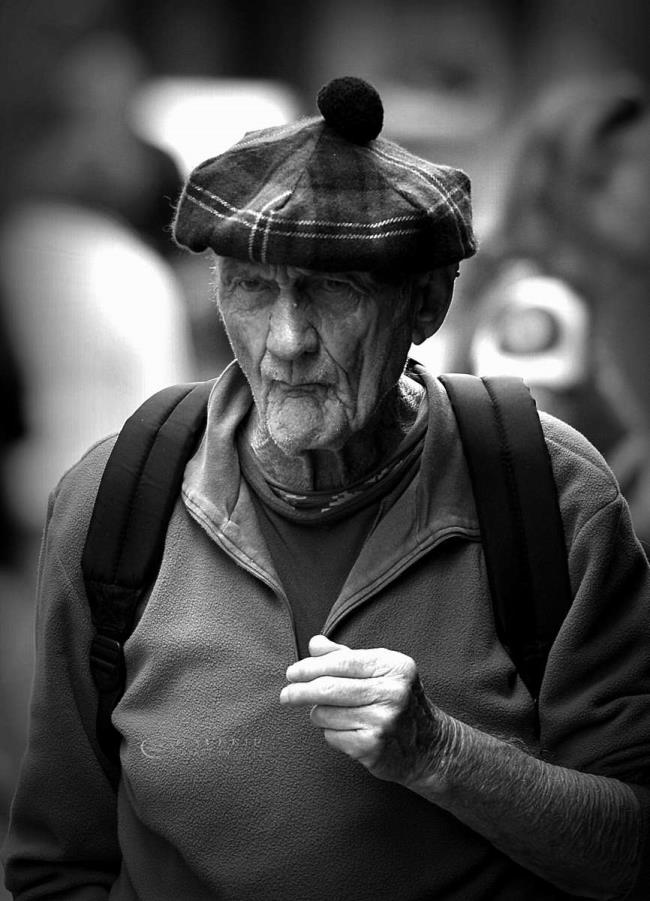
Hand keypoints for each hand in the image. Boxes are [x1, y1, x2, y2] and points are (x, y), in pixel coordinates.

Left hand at [279, 635, 440, 784]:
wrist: (429, 746)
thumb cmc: (398, 702)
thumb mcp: (379, 671)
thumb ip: (346, 656)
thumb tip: (315, 644)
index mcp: (394, 667)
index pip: (342, 662)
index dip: (310, 667)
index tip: (292, 673)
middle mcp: (392, 692)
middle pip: (328, 688)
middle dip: (300, 691)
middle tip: (286, 694)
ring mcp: (384, 721)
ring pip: (325, 714)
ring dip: (319, 714)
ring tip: (332, 714)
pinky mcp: (373, 747)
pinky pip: (331, 736)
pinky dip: (331, 733)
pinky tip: (347, 731)